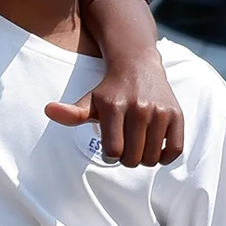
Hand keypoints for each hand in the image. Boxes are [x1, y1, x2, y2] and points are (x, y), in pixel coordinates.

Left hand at [45, 58, 183, 165]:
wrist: (137, 66)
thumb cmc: (109, 90)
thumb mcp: (89, 101)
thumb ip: (71, 113)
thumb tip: (49, 110)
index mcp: (114, 107)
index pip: (113, 151)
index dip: (110, 155)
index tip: (109, 147)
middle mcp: (139, 108)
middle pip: (132, 158)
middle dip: (126, 159)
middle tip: (124, 148)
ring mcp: (160, 112)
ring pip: (152, 157)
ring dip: (143, 159)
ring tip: (137, 147)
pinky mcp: (177, 115)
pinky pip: (174, 151)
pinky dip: (164, 157)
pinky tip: (154, 148)